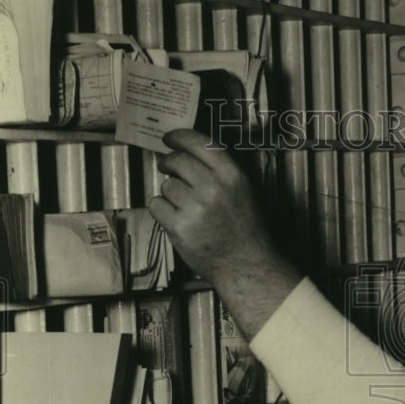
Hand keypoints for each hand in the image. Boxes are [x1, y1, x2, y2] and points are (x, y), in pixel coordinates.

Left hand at [148, 128, 301, 338]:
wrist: (247, 266)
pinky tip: (175, 218)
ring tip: (184, 207)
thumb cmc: (247, 232)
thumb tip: (190, 156)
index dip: (179, 137)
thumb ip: (222, 173)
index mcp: (232, 176)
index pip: (199, 143)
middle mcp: (213, 189)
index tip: (169, 138)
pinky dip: (161, 210)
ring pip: (167, 186)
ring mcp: (195, 208)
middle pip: (178, 162)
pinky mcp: (180, 228)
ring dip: (170, 193)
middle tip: (167, 167)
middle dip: (169, 163)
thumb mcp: (245, 193)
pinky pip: (157, 206)